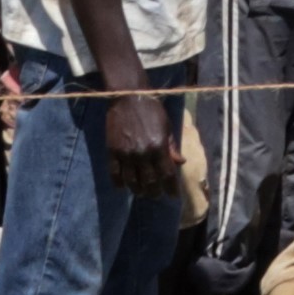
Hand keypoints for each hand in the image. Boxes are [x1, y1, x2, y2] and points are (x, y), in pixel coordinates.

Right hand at [98, 77, 179, 196]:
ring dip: (138, 190)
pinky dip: (119, 183)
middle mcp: (143, 153)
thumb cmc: (152, 110)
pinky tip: (124, 187)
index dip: (171, 187)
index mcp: (159, 146)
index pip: (167, 174)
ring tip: (142, 194)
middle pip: (149, 181)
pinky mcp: (112, 152)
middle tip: (157, 196)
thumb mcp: (167, 125)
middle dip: (155, 192)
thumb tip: (181, 162)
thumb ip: (172, 146)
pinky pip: (115, 174)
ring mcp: (126, 154)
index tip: (173, 196)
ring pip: (132, 181)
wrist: (128, 98)